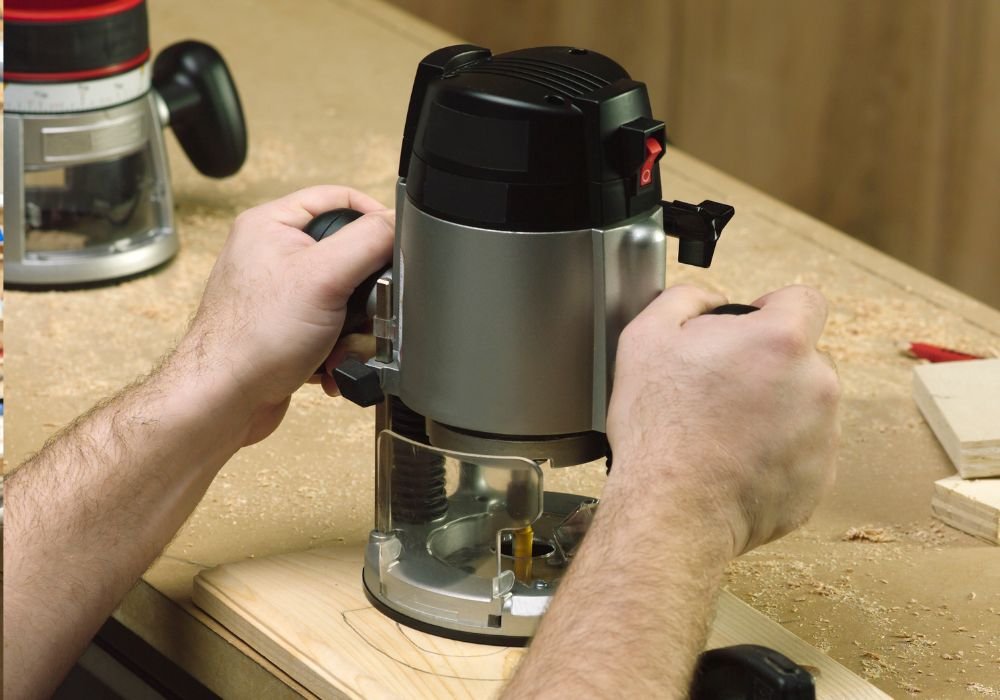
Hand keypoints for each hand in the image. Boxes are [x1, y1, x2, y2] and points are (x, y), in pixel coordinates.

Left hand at [176, 186, 393, 444]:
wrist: (224, 401)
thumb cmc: (254, 340)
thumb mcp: (325, 277)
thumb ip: (369, 241)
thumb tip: (399, 222)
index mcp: (271, 224)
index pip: (339, 198)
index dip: (374, 218)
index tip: (395, 244)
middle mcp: (271, 254)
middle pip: (348, 254)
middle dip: (365, 293)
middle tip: (363, 310)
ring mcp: (278, 294)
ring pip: (344, 299)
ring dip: (353, 330)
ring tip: (341, 347)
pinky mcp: (285, 329)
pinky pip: (331, 329)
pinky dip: (338, 351)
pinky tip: (330, 364)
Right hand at [606, 284, 839, 556]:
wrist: (671, 509)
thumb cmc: (659, 428)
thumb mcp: (645, 339)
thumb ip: (685, 299)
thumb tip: (710, 299)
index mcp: (781, 341)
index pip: (804, 299)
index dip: (773, 308)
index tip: (749, 329)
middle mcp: (816, 384)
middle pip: (802, 356)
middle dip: (767, 365)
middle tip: (719, 389)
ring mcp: (823, 436)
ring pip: (804, 405)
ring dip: (774, 410)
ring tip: (723, 432)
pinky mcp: (819, 479)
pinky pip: (802, 451)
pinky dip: (775, 453)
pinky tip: (733, 461)